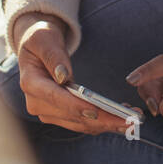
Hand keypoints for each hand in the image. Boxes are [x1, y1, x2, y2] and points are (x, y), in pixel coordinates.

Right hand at [13, 12, 130, 134]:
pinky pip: (82, 123)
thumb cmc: (41, 39)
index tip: (97, 110)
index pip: (56, 98)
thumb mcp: (44, 39)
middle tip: (128, 118)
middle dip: (101, 119)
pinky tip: (122, 120)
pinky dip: (102, 123)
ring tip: (131, 120)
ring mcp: (47, 112)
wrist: (36, 48)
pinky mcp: (59, 116)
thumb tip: (63, 77)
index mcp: (30, 83)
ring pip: (80, 124)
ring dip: (106, 124)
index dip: (76, 106)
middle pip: (72, 116)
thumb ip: (53, 56)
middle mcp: (36, 103)